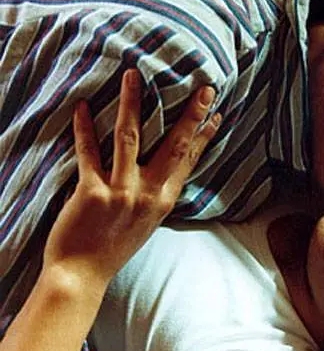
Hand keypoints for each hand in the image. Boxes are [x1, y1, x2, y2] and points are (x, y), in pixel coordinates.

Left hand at [43, 69, 220, 285]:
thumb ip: (157, 193)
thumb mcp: (148, 221)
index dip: (204, 133)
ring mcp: (122, 192)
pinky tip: (82, 107)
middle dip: (190, 114)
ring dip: (132, 103)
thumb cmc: (115, 247)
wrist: (82, 275)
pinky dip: (84, 128)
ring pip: (131, 138)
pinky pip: (89, 153)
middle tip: (204, 88)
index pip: (190, 159)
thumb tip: (165, 169)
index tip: (215, 111)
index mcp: (164, 199)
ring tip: (133, 75)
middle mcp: (149, 193)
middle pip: (174, 145)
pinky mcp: (92, 192)